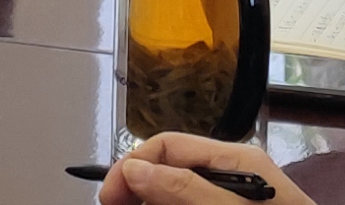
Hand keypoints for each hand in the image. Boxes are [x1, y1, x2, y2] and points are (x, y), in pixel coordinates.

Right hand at [106, 133, 315, 204]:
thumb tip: (136, 169)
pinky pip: (191, 204)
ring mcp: (231, 197)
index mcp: (234, 159)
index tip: (110, 198)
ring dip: (150, 203)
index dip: (131, 167)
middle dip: (136, 189)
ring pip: (174, 194)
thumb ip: (186, 189)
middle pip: (167, 170)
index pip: (167, 146)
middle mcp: (231, 174)